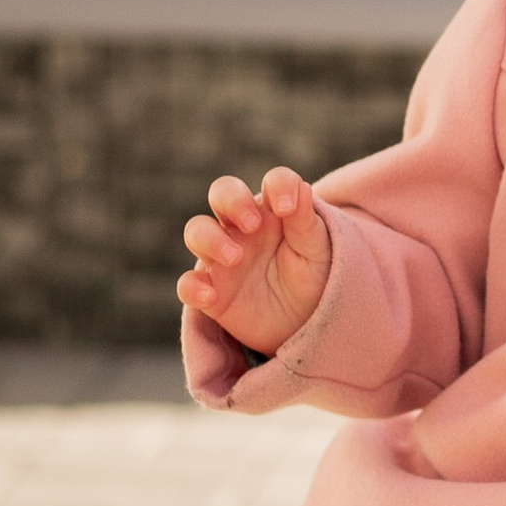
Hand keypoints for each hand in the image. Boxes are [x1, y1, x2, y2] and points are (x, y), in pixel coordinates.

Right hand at [177, 169, 331, 354]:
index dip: (278, 185)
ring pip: (197, 231)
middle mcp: (244, 228)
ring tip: (235, 258)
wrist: (307, 324)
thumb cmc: (313, 277)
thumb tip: (302, 186)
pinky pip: (188, 284)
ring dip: (211, 239)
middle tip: (252, 224)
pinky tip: (211, 296)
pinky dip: (192, 287)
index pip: (273, 182)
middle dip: (232, 200)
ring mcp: (223, 258)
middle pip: (222, 192)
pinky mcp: (212, 292)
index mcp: (276, 211)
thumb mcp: (317, 250)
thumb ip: (306, 220)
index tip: (288, 207)